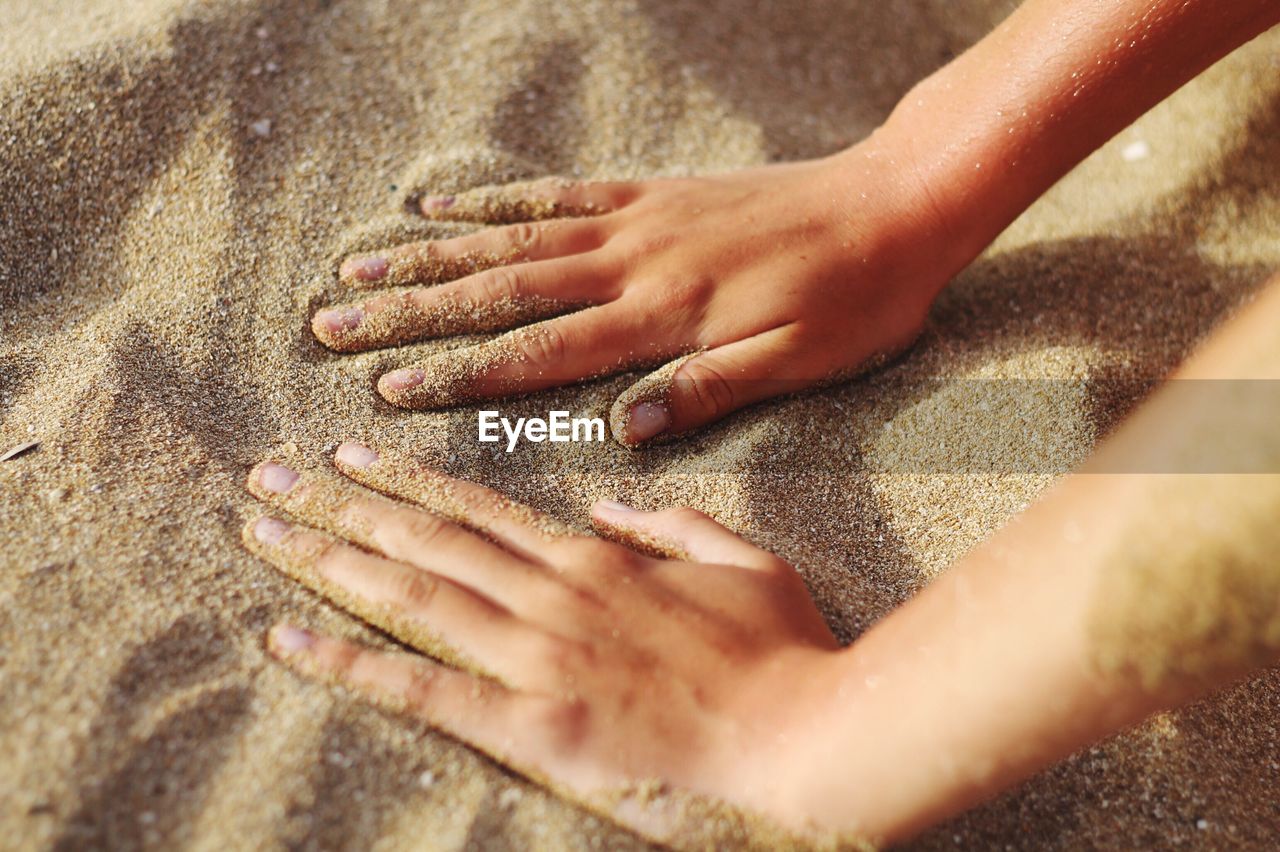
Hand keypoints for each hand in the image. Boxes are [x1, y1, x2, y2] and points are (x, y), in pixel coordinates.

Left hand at [242, 444, 853, 845]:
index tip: (354, 452)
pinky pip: (422, 687)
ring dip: (328, 555)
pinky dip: (349, 661)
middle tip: (271, 474)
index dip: (410, 478)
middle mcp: (553, 594)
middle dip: (340, 502)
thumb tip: (613, 503)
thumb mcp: (741, 561)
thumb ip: (673, 523)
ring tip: (264, 528)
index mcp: (601, 558)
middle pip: (427, 537)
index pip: (482, 508)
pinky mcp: (534, 725)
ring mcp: (538, 657)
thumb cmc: (784, 652)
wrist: (808, 736)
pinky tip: (288, 638)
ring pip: (411, 591)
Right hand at [313, 142, 963, 445]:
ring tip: (357, 271)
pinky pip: (558, 192)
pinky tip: (443, 207)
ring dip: (429, 257)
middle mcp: (633, 263)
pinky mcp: (652, 191)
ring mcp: (637, 220)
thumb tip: (621, 431)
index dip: (460, 374)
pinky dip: (494, 200)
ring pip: (512, 238)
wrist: (898, 205)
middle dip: (412, 315)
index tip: (390, 391)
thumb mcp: (798, 366)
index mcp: (664, 317)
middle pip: (502, 291)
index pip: (540, 353)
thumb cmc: (856, 301)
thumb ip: (706, 393)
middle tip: (332, 328)